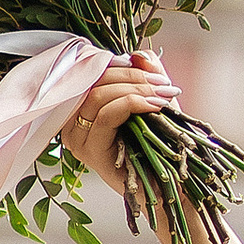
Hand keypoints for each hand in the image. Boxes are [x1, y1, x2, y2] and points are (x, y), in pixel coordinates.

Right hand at [59, 53, 177, 191]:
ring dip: (135, 88)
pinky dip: (133, 103)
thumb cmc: (160, 146)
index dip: (117, 63)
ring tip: (163, 93)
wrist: (170, 188)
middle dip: (132, 75)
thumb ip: (145, 74)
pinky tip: (155, 105)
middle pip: (92, 81)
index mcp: (81, 108)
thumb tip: (138, 54)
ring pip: (98, 96)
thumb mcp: (153, 100)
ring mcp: (78, 139)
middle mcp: (73, 123)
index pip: (89, 73)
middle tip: (163, 82)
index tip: (148, 67)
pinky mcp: (91, 152)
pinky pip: (106, 115)